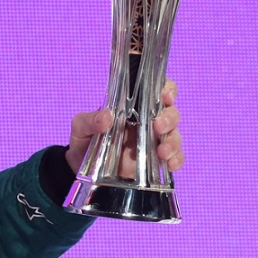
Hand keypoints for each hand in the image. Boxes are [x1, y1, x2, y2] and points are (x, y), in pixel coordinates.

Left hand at [65, 78, 182, 176]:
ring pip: (174, 135)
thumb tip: (106, 116)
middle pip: (170, 113)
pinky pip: (174, 158)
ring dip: (173, 141)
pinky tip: (170, 164)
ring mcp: (152, 141)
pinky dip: (176, 160)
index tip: (165, 96)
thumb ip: (90, 121)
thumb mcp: (80, 127)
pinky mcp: (154, 162)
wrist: (81, 168)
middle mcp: (147, 121)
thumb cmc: (84, 140)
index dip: (167, 89)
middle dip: (169, 118)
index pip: (157, 90)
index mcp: (132, 106)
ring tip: (161, 152)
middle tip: (157, 126)